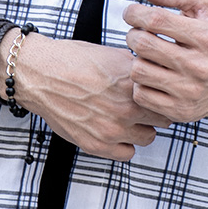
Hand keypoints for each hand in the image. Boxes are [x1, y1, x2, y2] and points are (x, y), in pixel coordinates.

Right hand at [7, 33, 172, 161]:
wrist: (41, 74)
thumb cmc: (73, 60)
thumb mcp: (113, 54)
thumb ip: (137, 69)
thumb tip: (155, 73)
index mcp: (132, 84)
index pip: (166, 97)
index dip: (162, 93)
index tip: (158, 93)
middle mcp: (125, 109)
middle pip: (162, 119)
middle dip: (155, 111)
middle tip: (145, 105)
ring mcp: (111, 130)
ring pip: (148, 138)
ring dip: (142, 128)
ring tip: (129, 118)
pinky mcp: (95, 145)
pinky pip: (127, 154)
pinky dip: (125, 144)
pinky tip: (116, 131)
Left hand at [123, 0, 207, 122]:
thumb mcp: (204, 8)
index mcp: (207, 37)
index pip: (156, 19)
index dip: (135, 13)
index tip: (132, 13)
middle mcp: (200, 66)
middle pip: (143, 44)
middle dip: (132, 35)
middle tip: (138, 34)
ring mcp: (190, 91)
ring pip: (138, 70)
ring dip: (135, 59)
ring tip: (146, 55)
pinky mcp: (179, 111)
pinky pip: (140, 94)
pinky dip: (140, 83)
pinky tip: (151, 75)